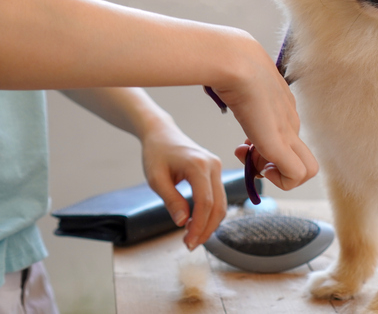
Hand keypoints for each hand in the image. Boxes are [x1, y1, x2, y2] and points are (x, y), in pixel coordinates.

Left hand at [141, 121, 226, 250]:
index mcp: (198, 165)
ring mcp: (217, 167)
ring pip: (222, 203)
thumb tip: (182, 222)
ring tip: (191, 237)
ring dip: (209, 223)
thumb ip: (171, 200)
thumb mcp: (156, 179)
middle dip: (206, 229)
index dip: (199, 226)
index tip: (188, 242)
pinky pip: (218, 197)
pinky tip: (196, 223)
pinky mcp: (216, 171)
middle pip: (218, 205)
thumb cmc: (156, 154)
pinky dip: (210, 213)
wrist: (162, 133)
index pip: (205, 202)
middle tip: (190, 245)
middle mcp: (213, 165)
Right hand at [211, 32, 317, 190]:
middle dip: (275, 167)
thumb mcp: (239, 84)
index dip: (267, 149)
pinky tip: (258, 164)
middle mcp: (291, 121)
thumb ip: (243, 92)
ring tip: (251, 159)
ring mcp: (289, 132)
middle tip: (249, 156)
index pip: (286, 138)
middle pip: (301, 157)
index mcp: (283, 107)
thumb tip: (232, 92)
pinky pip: (297, 175)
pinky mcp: (281, 143)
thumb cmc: (231, 67)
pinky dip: (280, 180)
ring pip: (307, 170)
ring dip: (279, 176)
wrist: (235, 61)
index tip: (245, 144)